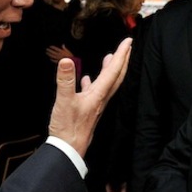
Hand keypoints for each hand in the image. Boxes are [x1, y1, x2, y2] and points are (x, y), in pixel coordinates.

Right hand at [48, 37, 130, 156]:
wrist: (68, 150)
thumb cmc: (68, 128)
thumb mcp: (64, 102)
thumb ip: (65, 81)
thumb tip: (66, 61)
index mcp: (98, 95)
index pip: (113, 71)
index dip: (121, 55)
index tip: (128, 42)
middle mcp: (100, 99)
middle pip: (116, 77)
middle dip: (122, 61)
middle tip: (127, 48)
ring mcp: (94, 105)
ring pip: (106, 84)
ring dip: (110, 70)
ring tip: (110, 59)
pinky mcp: (87, 111)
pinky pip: (93, 92)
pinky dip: (93, 82)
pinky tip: (86, 80)